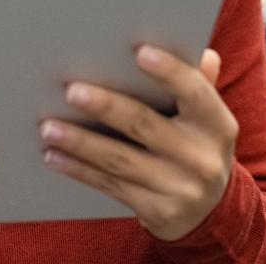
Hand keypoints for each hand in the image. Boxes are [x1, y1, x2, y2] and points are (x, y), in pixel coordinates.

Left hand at [38, 46, 238, 240]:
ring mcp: (179, 188)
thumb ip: (199, 84)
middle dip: (105, 106)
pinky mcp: (157, 212)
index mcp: (217, 124)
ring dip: (80, 142)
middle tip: (71, 90)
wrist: (213, 213)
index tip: (140, 52)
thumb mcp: (207, 117)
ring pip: (120, 160)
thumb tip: (203, 53)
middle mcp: (201, 158)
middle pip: (145, 125)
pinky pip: (110, 186)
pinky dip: (79, 169)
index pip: (195, 92)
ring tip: (48, 127)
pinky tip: (54, 155)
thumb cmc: (198, 144)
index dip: (170, 72)